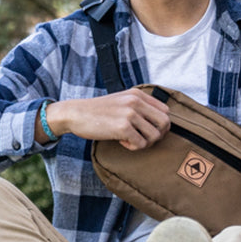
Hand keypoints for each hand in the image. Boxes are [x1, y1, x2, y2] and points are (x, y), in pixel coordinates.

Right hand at [43, 89, 170, 149]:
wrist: (74, 113)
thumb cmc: (96, 111)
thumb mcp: (120, 100)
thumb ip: (138, 106)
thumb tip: (158, 124)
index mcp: (137, 94)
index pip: (165, 111)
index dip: (161, 125)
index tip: (149, 131)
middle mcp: (136, 102)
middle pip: (165, 123)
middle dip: (158, 135)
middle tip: (143, 139)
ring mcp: (129, 114)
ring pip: (155, 135)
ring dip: (145, 143)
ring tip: (130, 140)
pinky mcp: (122, 127)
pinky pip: (140, 143)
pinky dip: (133, 147)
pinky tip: (121, 142)